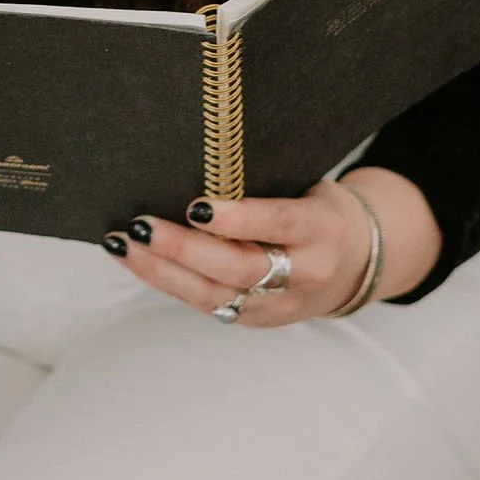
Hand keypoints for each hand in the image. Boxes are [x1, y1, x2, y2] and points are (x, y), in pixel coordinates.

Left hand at [109, 166, 440, 324]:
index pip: (279, 223)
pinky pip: (208, 305)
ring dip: (162, 271)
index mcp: (322, 229)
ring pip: (216, 296)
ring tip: (122, 243)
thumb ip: (263, 183)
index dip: (238, 218)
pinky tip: (136, 259)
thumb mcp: (307, 187)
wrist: (357, 263)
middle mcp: (304, 274)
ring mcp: (280, 305)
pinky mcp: (257, 320)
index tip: (194, 205)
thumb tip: (195, 158)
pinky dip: (167, 282)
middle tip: (141, 225)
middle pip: (240, 269)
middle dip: (185, 249)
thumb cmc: (318, 210)